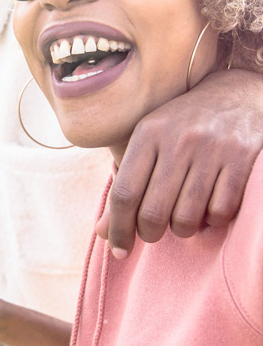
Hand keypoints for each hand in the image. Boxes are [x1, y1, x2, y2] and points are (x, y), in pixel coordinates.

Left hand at [99, 68, 262, 255]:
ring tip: (183, 217)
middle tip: (154, 232)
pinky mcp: (242, 158)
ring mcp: (213, 148)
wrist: (235, 94)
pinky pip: (220, 212)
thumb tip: (103, 233)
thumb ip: (126, 187)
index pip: (124, 194)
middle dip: (150, 234)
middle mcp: (179, 139)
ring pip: (187, 218)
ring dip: (183, 229)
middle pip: (153, 212)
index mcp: (148, 133)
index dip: (119, 229)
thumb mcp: (148, 145)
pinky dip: (213, 220)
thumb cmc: (182, 127)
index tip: (120, 251)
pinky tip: (210, 206)